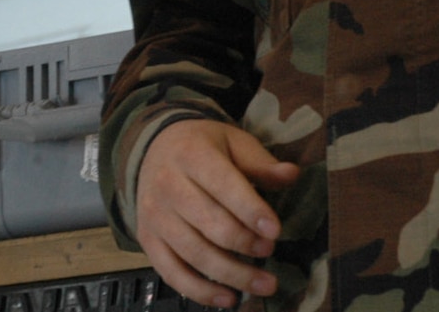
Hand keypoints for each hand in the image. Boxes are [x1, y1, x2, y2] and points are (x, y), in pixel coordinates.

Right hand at [135, 118, 300, 306]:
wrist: (155, 148)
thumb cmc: (203, 147)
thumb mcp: (233, 143)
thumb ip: (261, 163)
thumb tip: (292, 174)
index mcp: (191, 155)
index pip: (222, 185)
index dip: (250, 210)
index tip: (275, 231)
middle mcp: (167, 185)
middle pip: (209, 223)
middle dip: (244, 243)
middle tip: (269, 250)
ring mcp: (154, 215)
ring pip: (194, 253)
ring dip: (233, 274)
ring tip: (265, 283)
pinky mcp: (147, 239)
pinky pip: (172, 273)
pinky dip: (201, 292)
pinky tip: (229, 298)